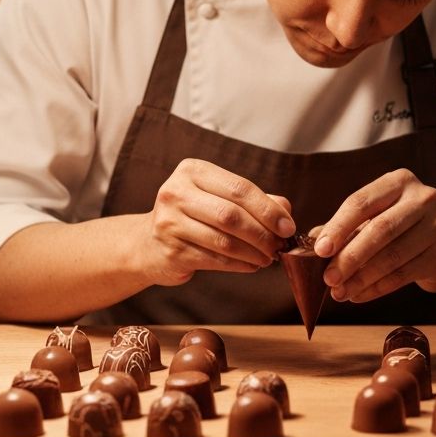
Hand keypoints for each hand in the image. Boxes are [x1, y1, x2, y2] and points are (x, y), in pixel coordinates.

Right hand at [141, 158, 294, 285]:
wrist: (148, 242)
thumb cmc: (192, 214)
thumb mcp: (218, 197)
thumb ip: (252, 200)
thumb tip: (284, 210)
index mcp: (192, 171)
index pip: (239, 188)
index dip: (268, 209)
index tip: (288, 226)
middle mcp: (176, 192)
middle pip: (232, 215)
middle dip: (262, 233)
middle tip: (280, 245)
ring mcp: (170, 222)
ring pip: (224, 240)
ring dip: (254, 252)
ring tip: (269, 257)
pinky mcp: (171, 250)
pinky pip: (215, 259)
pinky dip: (240, 265)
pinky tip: (252, 265)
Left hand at [313, 168, 435, 302]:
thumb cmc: (403, 229)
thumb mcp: (377, 218)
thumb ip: (347, 226)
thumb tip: (312, 239)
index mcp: (399, 181)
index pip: (361, 202)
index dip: (338, 227)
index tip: (319, 250)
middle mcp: (422, 198)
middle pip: (379, 229)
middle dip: (349, 256)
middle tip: (328, 278)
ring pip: (392, 255)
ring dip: (361, 277)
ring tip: (340, 292)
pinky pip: (404, 274)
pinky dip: (377, 287)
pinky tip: (359, 296)